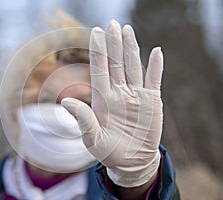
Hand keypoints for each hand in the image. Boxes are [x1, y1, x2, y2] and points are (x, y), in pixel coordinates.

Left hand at [61, 20, 163, 186]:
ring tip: (128, 30)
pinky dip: (156, 66)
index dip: (98, 51)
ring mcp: (136, 95)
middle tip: (112, 24)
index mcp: (103, 99)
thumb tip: (66, 101)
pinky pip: (154, 80)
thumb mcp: (93, 139)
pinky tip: (156, 51)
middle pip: (116, 63)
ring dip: (131, 48)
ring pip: (133, 66)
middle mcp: (119, 93)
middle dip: (114, 43)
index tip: (95, 32)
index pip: (100, 69)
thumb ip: (83, 119)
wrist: (131, 161)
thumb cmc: (108, 152)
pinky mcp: (151, 102)